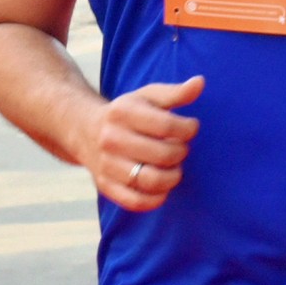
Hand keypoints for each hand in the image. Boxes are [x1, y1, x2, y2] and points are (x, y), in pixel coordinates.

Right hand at [82, 74, 202, 211]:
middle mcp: (110, 139)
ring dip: (172, 177)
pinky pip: (135, 202)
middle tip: (181, 149)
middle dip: (180, 153)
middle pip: (162, 154)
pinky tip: (163, 188)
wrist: (85, 130)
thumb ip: (175, 92)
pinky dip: (155, 199)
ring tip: (175, 169)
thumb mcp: (147, 97)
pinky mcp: (105, 185)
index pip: (166, 125)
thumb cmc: (127, 113)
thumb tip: (200, 82)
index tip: (191, 128)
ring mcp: (106, 165)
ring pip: (150, 180)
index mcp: (122, 112)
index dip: (188, 129)